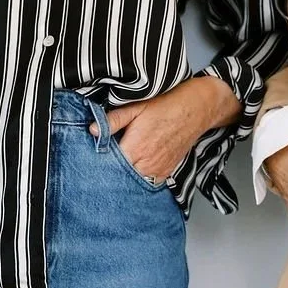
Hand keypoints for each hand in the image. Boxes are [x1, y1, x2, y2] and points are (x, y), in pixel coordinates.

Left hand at [100, 75, 240, 185]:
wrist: (195, 109)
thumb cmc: (166, 105)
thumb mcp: (136, 107)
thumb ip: (113, 120)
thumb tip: (92, 130)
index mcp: (135, 147)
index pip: (109, 164)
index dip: (99, 162)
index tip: (91, 160)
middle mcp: (146, 164)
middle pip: (120, 176)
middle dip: (111, 171)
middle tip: (103, 164)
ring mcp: (157, 170)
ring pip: (133, 181)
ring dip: (125, 175)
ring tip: (119, 166)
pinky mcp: (165, 173)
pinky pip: (147, 182)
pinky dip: (139, 178)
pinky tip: (135, 168)